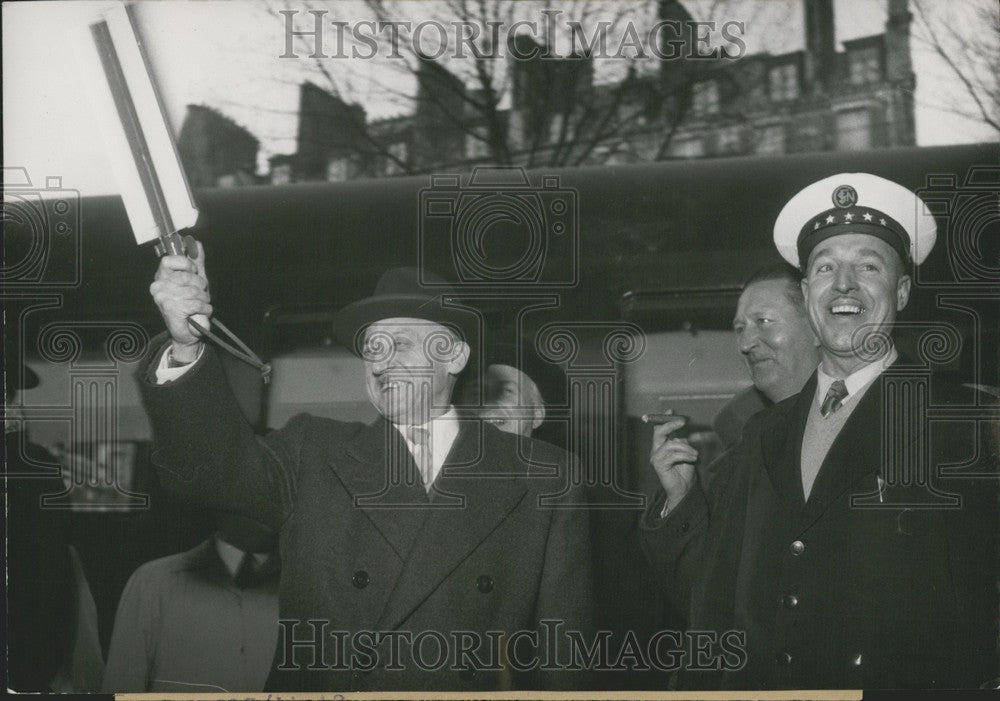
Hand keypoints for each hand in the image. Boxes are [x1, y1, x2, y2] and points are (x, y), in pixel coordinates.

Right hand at [149, 240, 210, 360]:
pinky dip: (205, 309)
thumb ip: (196, 262)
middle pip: (187, 276)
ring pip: (194, 291)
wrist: (188, 332)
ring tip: (201, 305)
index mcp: (162, 276)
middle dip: (201, 286)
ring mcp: (163, 298)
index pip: (169, 260)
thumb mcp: (195, 280)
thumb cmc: (190, 304)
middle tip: (201, 294)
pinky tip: (201, 313)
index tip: (194, 272)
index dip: (186, 264)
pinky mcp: (171, 309)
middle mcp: (158, 286)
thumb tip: (197, 244)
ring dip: (204, 300)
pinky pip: (196, 303)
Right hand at [649, 417, 697, 511]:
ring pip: (670, 445)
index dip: (664, 419)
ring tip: (695, 454)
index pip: (659, 429)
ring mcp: (656, 458)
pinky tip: (692, 458)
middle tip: (683, 422)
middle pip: (659, 433)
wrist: (684, 488)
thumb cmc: (685, 470)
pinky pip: (673, 455)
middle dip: (670, 425)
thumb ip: (682, 441)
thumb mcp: (686, 451)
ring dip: (686, 448)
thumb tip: (683, 430)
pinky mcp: (658, 465)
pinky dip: (685, 455)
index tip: (671, 411)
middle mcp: (656, 450)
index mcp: (661, 445)